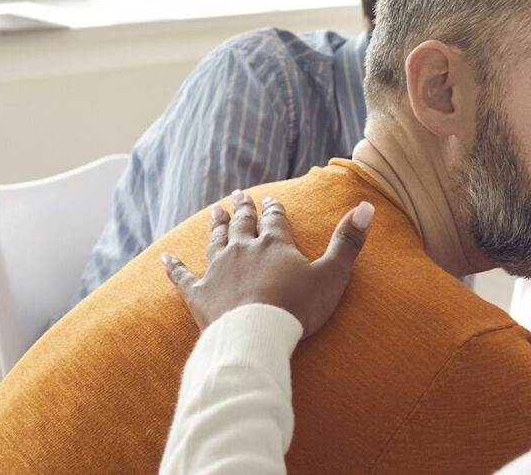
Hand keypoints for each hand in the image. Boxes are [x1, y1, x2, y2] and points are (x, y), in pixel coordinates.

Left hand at [162, 190, 373, 338]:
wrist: (256, 335)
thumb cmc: (298, 308)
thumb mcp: (332, 275)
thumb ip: (348, 242)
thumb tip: (366, 207)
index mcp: (275, 245)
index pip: (275, 220)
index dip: (274, 209)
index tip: (271, 199)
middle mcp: (243, 249)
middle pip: (242, 224)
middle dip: (242, 209)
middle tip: (239, 196)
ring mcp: (218, 270)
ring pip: (215, 240)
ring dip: (215, 225)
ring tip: (214, 211)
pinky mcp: (199, 294)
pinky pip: (182, 276)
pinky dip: (173, 266)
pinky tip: (164, 256)